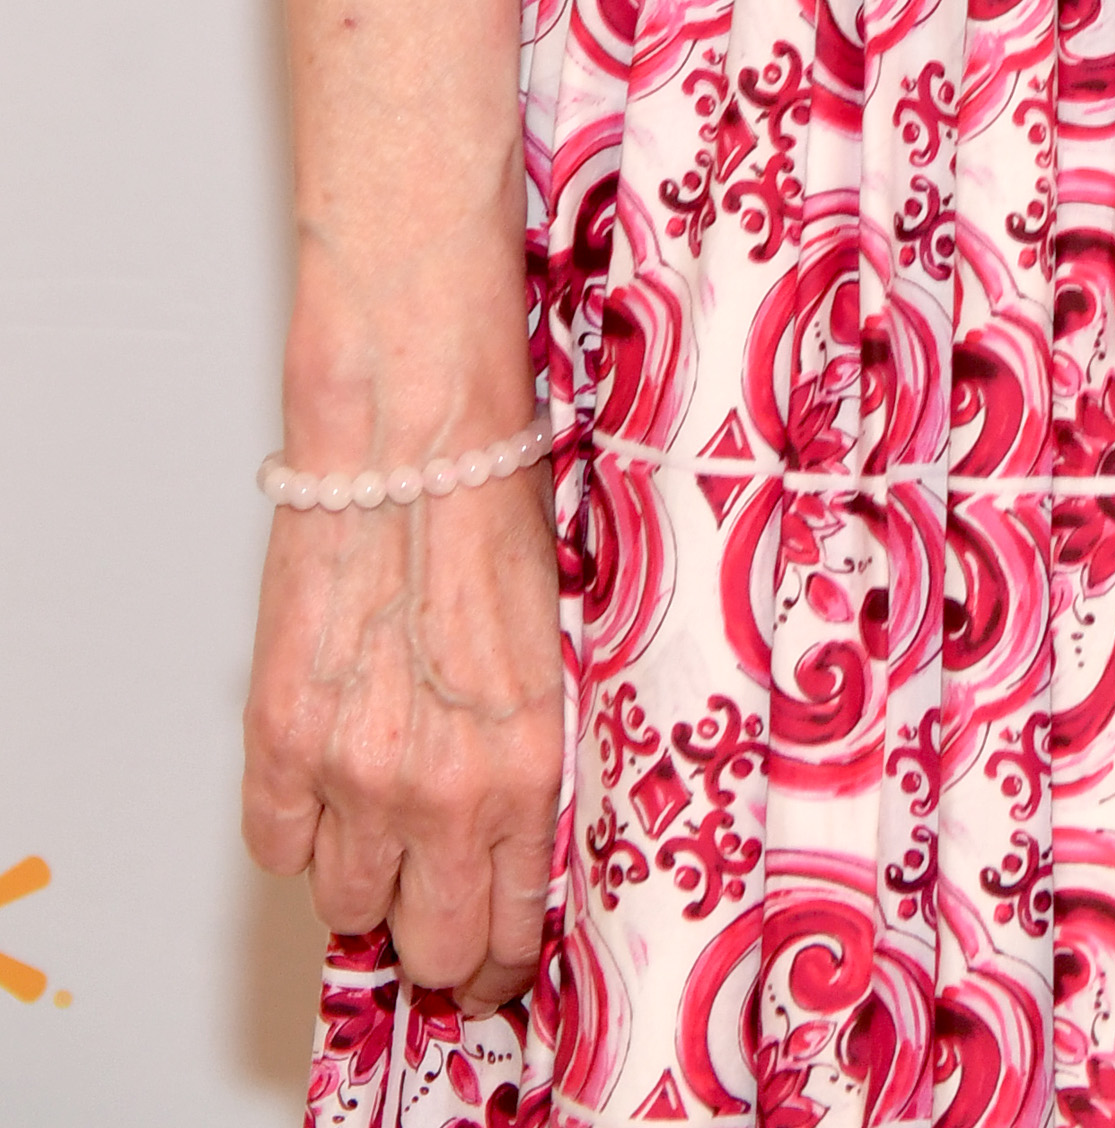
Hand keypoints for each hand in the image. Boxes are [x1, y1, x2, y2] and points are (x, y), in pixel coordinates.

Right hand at [242, 467, 560, 1011]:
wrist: (412, 436)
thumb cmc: (493, 509)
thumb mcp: (554, 649)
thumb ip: (530, 752)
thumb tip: (517, 823)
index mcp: (527, 766)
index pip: (508, 929)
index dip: (498, 961)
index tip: (493, 961)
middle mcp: (442, 790)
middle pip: (427, 946)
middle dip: (436, 945)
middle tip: (435, 918)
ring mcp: (354, 773)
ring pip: (346, 905)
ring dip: (365, 879)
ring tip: (381, 828)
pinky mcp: (279, 743)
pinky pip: (277, 847)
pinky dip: (299, 830)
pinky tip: (326, 786)